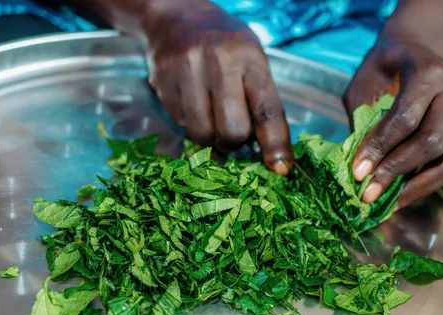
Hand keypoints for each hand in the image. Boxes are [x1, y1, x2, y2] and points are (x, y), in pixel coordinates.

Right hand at [142, 0, 292, 173]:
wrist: (177, 16)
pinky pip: (180, 124)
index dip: (275, 144)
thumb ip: (260, 103)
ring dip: (210, 137)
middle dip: (234, 142)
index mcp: (249, 58)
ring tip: (211, 118)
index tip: (280, 169)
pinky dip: (189, 124)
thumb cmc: (224, 45)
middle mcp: (219, 62)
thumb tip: (270, 155)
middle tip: (232, 135)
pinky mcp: (162, 80)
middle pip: (232, 130)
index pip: (267, 110)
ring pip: (202, 134)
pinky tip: (192, 104)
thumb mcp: (251, 62)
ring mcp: (187, 70)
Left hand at [343, 36, 442, 207]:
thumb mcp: (363, 85)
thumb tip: (358, 166)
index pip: (405, 117)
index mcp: (427, 71)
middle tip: (368, 193)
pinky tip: (402, 196)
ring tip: (388, 203)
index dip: (380, 148)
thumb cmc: (381, 67)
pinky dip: (427, 184)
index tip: (357, 173)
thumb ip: (362, 120)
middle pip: (431, 141)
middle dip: (396, 171)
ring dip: (417, 186)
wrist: (413, 50)